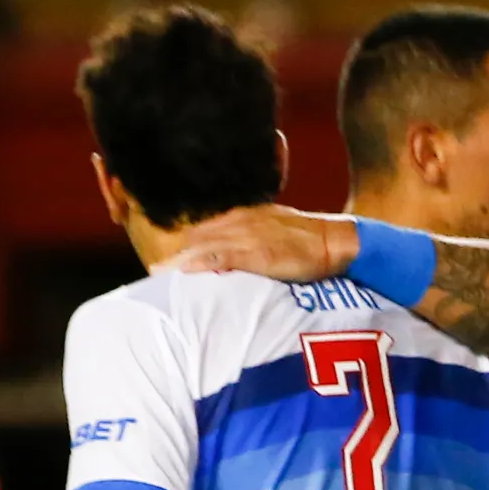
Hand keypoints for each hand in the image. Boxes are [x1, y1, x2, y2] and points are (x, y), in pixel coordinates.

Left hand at [167, 206, 356, 282]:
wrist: (335, 241)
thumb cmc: (308, 241)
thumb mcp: (275, 230)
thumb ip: (251, 236)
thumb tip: (234, 253)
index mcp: (244, 216)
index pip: (205, 228)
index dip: (184, 243)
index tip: (163, 256)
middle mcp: (240, 222)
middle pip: (198, 235)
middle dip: (175, 251)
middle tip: (153, 269)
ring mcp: (246, 236)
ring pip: (204, 245)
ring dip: (181, 259)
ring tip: (158, 273)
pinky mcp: (256, 253)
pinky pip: (221, 256)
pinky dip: (201, 263)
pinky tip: (184, 270)